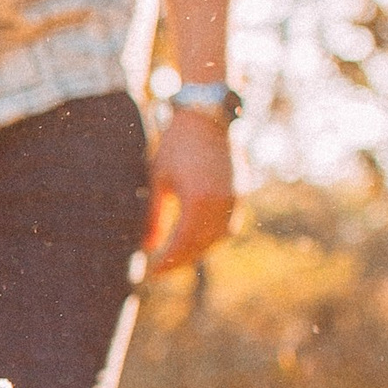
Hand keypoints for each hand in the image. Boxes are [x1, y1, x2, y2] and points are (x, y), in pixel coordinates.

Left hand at [145, 107, 234, 274]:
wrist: (207, 116)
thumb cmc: (176, 144)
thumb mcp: (159, 180)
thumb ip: (154, 216)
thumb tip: (146, 247)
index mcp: (199, 200)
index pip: (184, 243)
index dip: (168, 261)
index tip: (153, 271)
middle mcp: (222, 202)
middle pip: (203, 245)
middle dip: (181, 260)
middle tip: (161, 269)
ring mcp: (235, 197)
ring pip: (219, 238)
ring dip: (199, 251)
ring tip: (176, 257)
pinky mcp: (240, 192)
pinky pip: (229, 225)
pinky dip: (213, 237)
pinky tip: (196, 240)